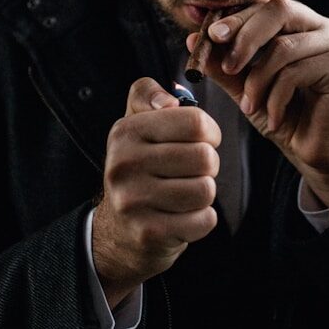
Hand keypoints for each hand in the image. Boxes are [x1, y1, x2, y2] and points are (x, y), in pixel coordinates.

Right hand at [92, 77, 221, 307]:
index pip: (195, 122)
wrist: (119, 230)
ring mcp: (133, 201)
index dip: (209, 132)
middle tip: (191, 172)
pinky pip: (203, 220)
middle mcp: (123, 165)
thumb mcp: (135, 123)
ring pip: (206, 189)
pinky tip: (183, 216)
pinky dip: (202, 219)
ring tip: (185, 193)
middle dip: (208, 166)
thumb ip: (147, 95)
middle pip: (204, 157)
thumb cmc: (140, 168)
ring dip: (204, 193)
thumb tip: (170, 101)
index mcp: (125, 132)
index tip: (200, 141)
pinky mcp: (148, 233)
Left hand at [185, 0, 328, 205]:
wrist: (317, 154)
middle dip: (245, 37)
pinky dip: (276, 99)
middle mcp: (323, 27)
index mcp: (301, 24)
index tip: (211, 36)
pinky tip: (273, 119)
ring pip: (283, 47)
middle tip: (227, 67)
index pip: (265, 7)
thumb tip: (193, 40)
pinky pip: (296, 72)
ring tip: (250, 107)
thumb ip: (224, 66)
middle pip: (279, 10)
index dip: (237, 18)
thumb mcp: (246, 89)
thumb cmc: (286, 117)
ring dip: (257, 81)